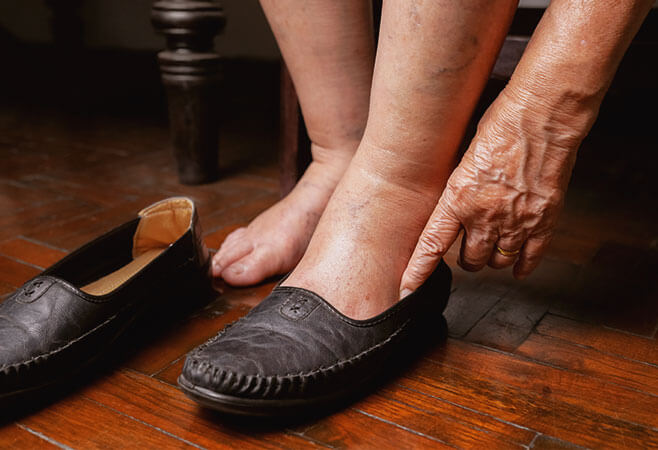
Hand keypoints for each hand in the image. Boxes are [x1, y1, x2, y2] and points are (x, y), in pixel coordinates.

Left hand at [400, 86, 587, 294]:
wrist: (542, 117)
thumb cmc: (501, 126)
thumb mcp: (464, 158)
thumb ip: (459, 191)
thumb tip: (455, 207)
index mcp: (457, 199)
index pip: (431, 246)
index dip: (418, 271)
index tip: (406, 290)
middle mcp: (484, 216)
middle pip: (470, 260)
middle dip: (467, 258)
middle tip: (468, 246)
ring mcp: (516, 221)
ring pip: (497, 262)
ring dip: (492, 258)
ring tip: (492, 247)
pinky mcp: (543, 221)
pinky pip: (530, 257)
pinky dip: (522, 266)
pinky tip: (518, 269)